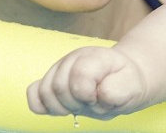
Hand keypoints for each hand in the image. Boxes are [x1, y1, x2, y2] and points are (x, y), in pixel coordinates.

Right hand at [26, 46, 148, 119]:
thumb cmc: (126, 82)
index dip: (89, 95)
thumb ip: (118, 90)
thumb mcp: (132, 86)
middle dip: (77, 104)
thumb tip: (99, 95)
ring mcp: (59, 69)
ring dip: (63, 107)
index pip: (79, 76)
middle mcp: (73, 59)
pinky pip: (33, 94)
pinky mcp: (49, 80)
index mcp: (95, 57)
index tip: (101, 97)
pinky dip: (43, 105)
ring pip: (44, 92)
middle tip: (94, 102)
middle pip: (59, 88)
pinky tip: (62, 108)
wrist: (122, 77)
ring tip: (81, 104)